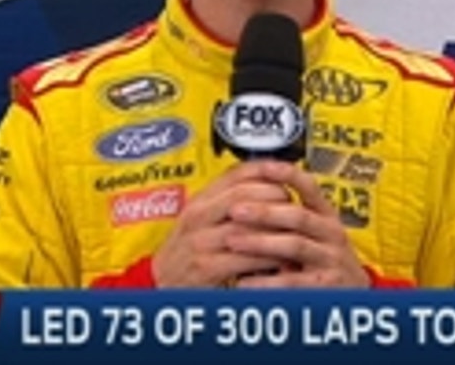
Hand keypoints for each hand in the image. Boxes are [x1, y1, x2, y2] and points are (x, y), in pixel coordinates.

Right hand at [151, 161, 292, 287]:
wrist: (160, 283)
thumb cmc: (185, 251)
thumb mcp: (200, 218)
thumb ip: (226, 201)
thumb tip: (266, 183)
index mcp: (198, 201)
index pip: (234, 174)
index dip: (264, 171)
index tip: (286, 174)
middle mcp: (197, 217)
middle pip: (243, 195)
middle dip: (273, 198)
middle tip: (293, 206)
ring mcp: (200, 242)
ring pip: (248, 227)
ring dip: (276, 231)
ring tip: (294, 233)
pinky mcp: (207, 267)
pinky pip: (247, 257)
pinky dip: (269, 258)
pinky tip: (282, 260)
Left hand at [223, 160, 369, 288]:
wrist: (355, 293)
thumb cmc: (325, 258)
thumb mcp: (315, 231)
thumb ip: (290, 215)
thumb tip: (249, 193)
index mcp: (326, 215)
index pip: (310, 187)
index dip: (288, 175)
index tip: (262, 167)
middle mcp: (331, 234)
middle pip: (298, 216)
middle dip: (264, 211)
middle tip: (235, 209)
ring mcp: (330, 259)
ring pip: (294, 245)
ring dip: (260, 242)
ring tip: (232, 241)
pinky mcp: (325, 286)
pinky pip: (292, 282)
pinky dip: (266, 281)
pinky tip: (243, 280)